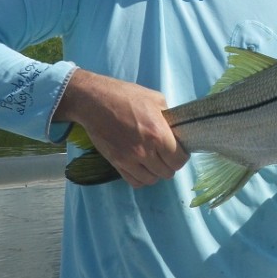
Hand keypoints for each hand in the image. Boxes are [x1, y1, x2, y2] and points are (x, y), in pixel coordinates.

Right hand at [55, 69, 188, 186]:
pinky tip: (141, 167)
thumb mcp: (155, 99)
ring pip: (151, 180)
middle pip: (167, 172)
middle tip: (166, 155)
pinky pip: (134, 181)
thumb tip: (175, 129)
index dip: (182, 156)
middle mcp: (145, 151)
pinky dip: (141, 178)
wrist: (95, 101)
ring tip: (154, 161)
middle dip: (170, 164)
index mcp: (158, 134)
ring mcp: (129, 160)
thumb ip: (168, 116)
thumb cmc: (126, 96)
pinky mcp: (116, 163)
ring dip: (156, 172)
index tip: (179, 151)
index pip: (178, 160)